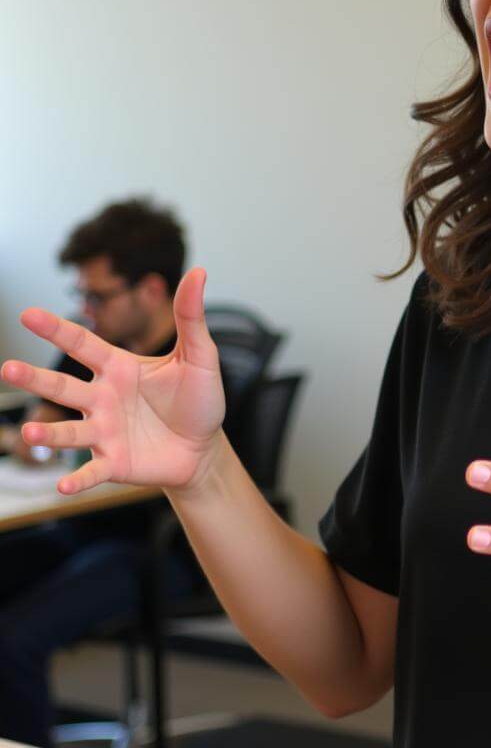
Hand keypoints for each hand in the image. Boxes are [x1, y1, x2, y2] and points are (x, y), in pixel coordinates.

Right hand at [0, 268, 225, 495]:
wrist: (205, 448)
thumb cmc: (198, 399)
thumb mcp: (199, 356)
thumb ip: (190, 317)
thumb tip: (197, 271)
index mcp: (119, 368)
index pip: (83, 343)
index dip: (56, 328)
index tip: (28, 314)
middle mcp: (103, 398)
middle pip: (63, 386)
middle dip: (35, 378)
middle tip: (7, 367)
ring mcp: (105, 432)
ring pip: (69, 431)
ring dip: (48, 434)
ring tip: (29, 433)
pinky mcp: (114, 462)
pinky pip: (91, 472)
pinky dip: (78, 479)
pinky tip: (63, 486)